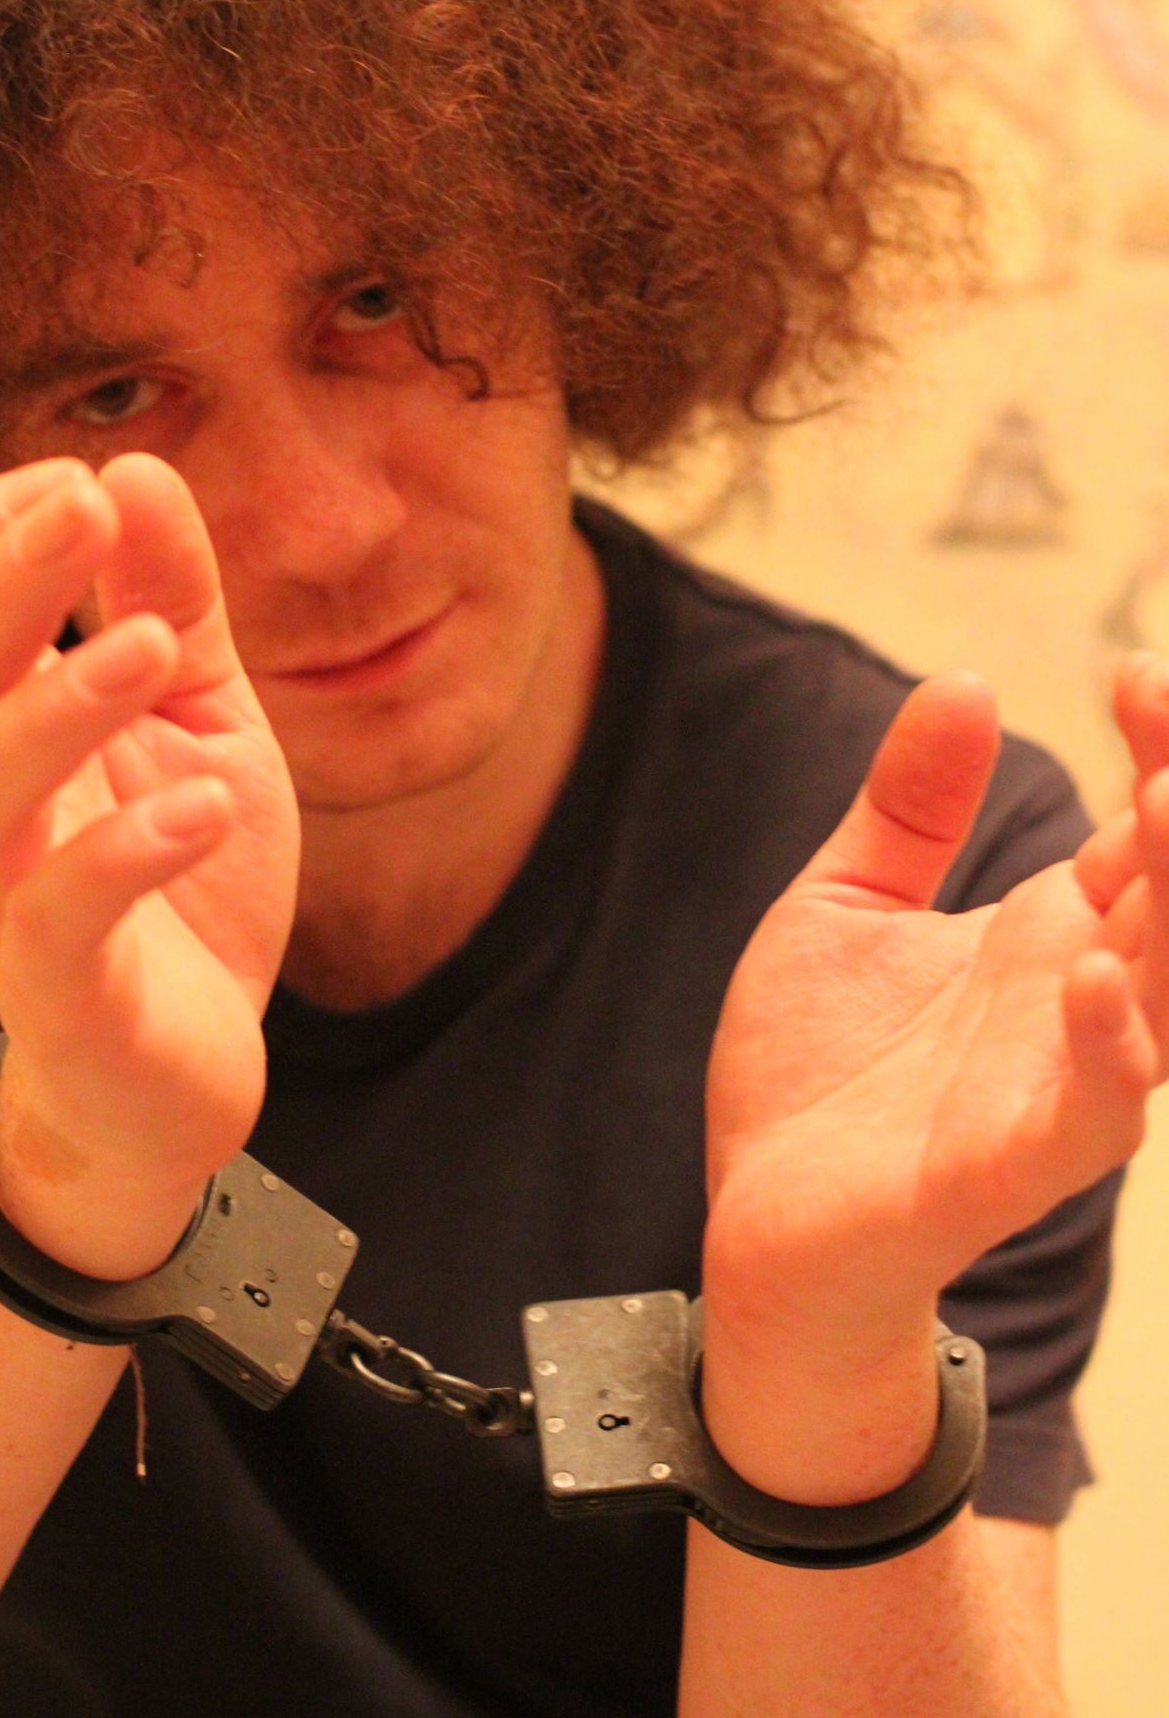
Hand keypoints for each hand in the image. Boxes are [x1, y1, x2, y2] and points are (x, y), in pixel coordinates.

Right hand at [0, 452, 299, 1276]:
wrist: (186, 1078)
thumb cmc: (185, 882)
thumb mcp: (201, 721)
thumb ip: (175, 607)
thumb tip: (136, 466)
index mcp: (8, 733)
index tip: (79, 479)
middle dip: (4, 581)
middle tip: (83, 503)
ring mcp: (8, 903)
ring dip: (58, 705)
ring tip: (152, 647)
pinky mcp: (61, 993)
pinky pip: (61, 917)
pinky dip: (129, 854)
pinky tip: (206, 806)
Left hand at [700, 664, 1168, 1496]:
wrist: (758, 1216)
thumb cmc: (816, 1068)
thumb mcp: (846, 904)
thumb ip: (909, 806)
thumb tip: (965, 680)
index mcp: (1051, 933)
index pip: (1145, 831)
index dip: (1159, 748)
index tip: (1128, 670)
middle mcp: (1079, 1001)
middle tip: (1167, 736)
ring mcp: (1054, 1084)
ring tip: (1163, 805)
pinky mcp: (1005, 1164)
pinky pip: (1091, 1111)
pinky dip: (1108, 1048)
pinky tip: (1091, 976)